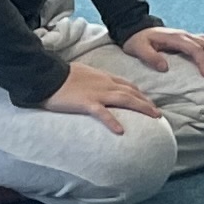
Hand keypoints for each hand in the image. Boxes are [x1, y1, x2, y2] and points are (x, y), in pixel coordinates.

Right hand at [43, 62, 160, 136]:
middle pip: (131, 92)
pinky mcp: (85, 102)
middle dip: (147, 102)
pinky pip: (102, 113)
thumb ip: (92, 79)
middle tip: (159, 114)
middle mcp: (104, 84)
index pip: (127, 84)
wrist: (45, 74)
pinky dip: (112, 121)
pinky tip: (121, 131)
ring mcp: (96, 93)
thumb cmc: (60, 74)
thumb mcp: (82, 72)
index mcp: (102, 77)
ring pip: (125, 99)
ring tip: (154, 118)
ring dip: (142, 108)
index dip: (140, 93)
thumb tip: (96, 85)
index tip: (148, 101)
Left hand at [122, 25, 203, 79]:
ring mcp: (187, 36)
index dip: (202, 61)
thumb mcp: (139, 49)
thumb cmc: (137, 41)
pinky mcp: (188, 39)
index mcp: (175, 37)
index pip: (194, 48)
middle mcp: (184, 35)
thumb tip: (165, 68)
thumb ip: (151, 57)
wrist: (134, 29)